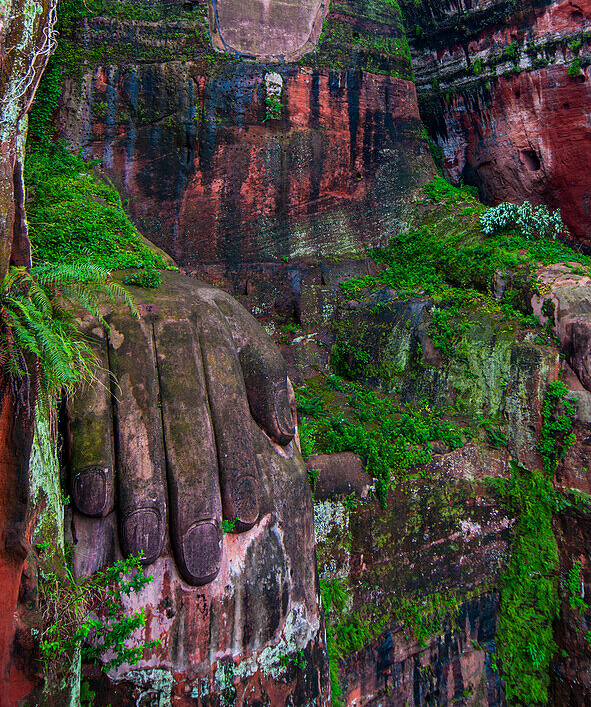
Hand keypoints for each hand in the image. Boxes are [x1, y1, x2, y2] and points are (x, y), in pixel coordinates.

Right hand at [66, 272, 295, 585]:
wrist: (95, 269)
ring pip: (134, 415)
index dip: (238, 458)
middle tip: (198, 555)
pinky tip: (96, 503)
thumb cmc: (175, 317)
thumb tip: (286, 433)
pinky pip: (82, 403)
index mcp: (207, 324)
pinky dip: (89, 451)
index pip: (226, 399)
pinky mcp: (70, 346)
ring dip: (140, 483)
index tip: (247, 516)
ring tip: (146, 546)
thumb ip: (264, 373)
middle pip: (183, 414)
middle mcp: (164, 325)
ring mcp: (114, 332)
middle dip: (192, 487)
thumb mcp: (228, 327)